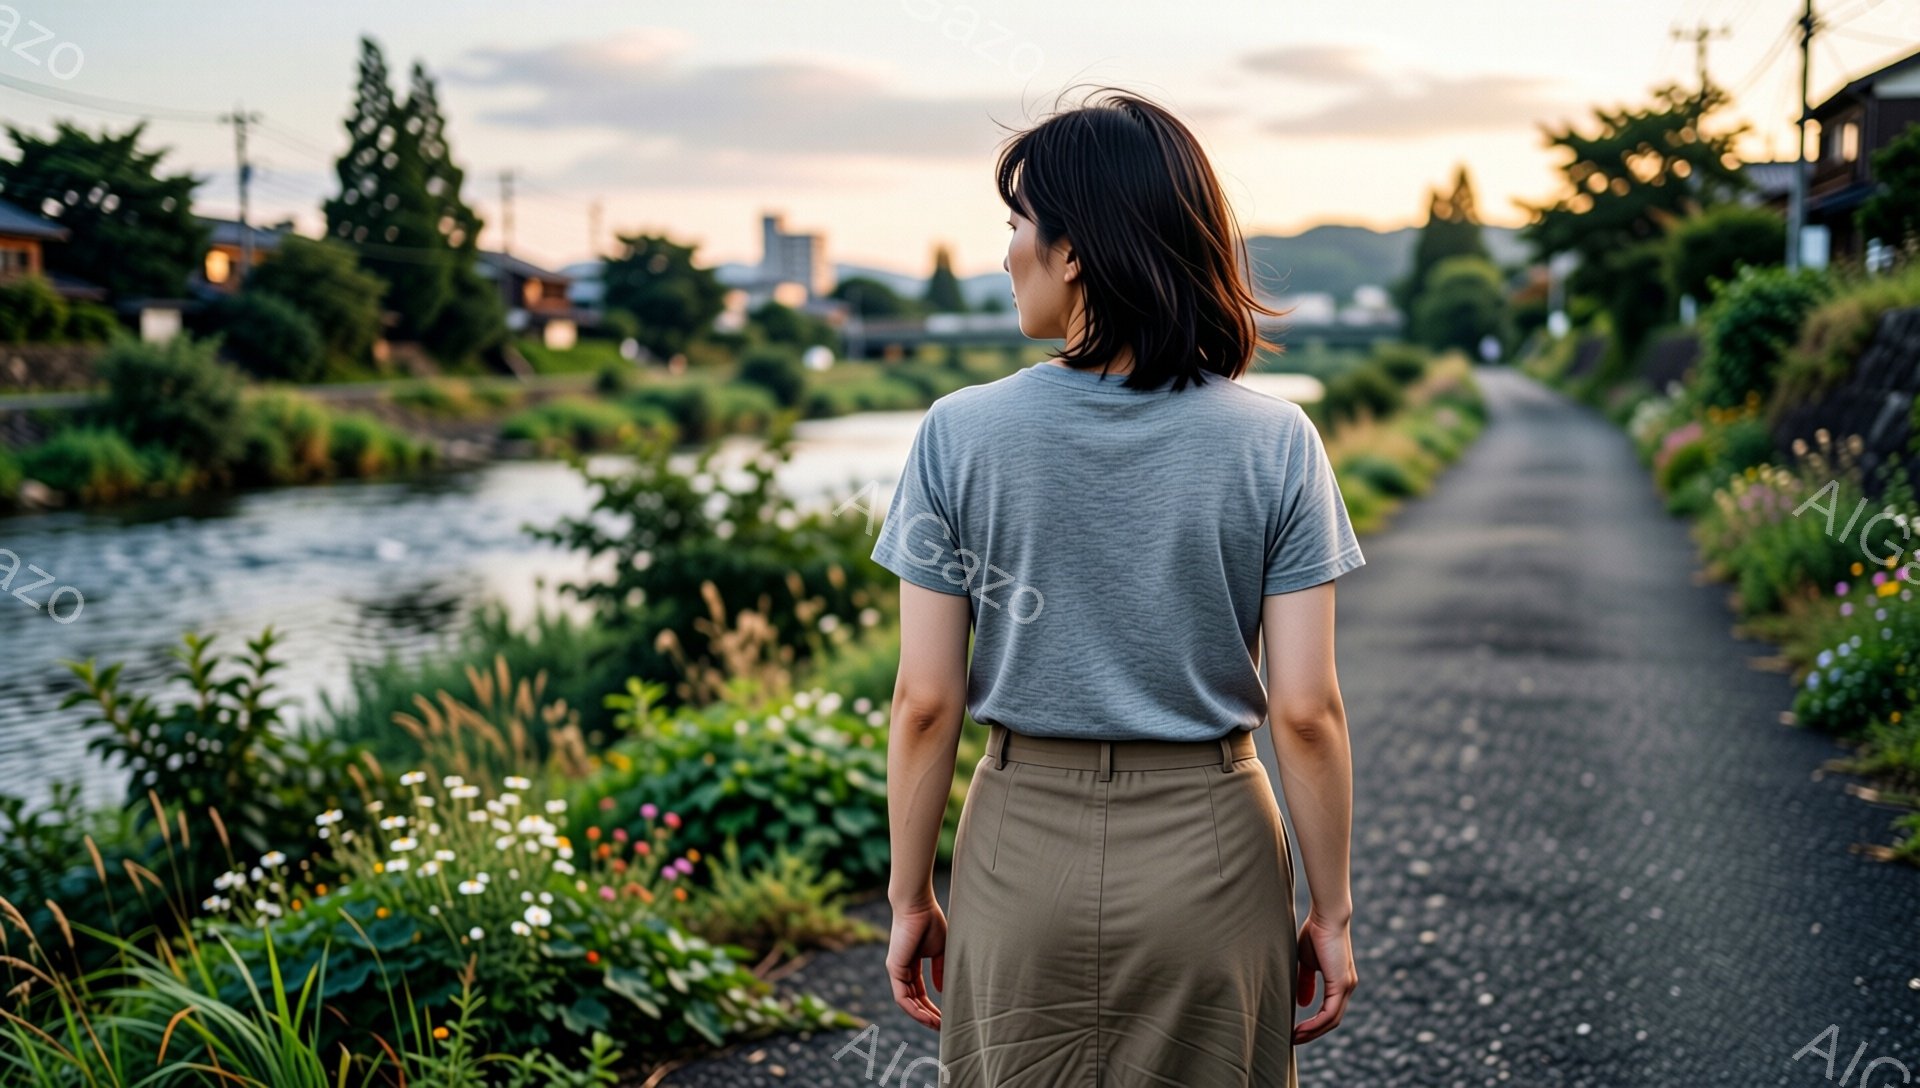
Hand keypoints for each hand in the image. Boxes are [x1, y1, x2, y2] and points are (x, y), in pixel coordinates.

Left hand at [887, 897, 946, 1029]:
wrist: (918, 905)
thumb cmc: (930, 921)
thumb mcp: (940, 951)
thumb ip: (940, 970)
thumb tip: (942, 990)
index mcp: (911, 964)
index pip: (921, 992)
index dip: (933, 1006)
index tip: (946, 1016)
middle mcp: (901, 969)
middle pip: (914, 1000)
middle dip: (929, 1015)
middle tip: (944, 1027)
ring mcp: (896, 970)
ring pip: (907, 1002)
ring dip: (922, 1016)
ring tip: (938, 1026)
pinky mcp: (894, 968)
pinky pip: (902, 996)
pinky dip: (914, 1009)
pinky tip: (928, 1017)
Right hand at [1293, 911, 1356, 1043]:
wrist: (1326, 916)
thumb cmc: (1315, 933)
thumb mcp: (1306, 962)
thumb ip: (1305, 982)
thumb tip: (1302, 1004)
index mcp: (1341, 981)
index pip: (1330, 1010)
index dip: (1314, 1023)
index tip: (1296, 1030)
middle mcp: (1347, 986)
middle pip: (1332, 1020)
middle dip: (1313, 1033)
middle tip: (1293, 1039)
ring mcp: (1347, 986)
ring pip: (1332, 1020)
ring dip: (1313, 1032)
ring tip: (1294, 1038)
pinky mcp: (1341, 984)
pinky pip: (1329, 1013)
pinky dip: (1315, 1024)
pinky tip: (1300, 1028)